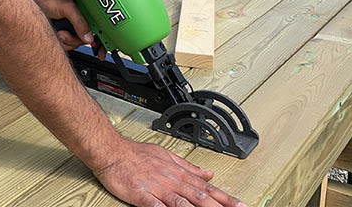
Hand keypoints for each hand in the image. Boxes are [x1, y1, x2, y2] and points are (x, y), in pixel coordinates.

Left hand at [28, 0, 103, 54]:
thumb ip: (79, 22)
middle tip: (66, 34)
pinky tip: (57, 32)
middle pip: (85, 40)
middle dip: (75, 41)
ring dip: (66, 40)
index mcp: (87, 11)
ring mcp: (71, 26)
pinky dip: (61, 40)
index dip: (103, 42)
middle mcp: (81, 19)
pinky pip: (66, 43)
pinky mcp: (63, 30)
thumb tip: (89, 38)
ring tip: (59, 31)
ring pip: (75, 43)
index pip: (100, 29)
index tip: (101, 53)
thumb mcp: (68, 8)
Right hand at [93, 138, 245, 206]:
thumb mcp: (166, 156)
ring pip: (183, 202)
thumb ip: (188, 166)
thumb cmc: (136, 154)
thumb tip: (208, 173)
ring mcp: (157, 187)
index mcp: (178, 172)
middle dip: (220, 206)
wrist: (111, 150)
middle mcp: (171, 180)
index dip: (225, 198)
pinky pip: (156, 206)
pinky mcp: (142, 194)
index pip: (207, 187)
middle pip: (200, 196)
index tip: (240, 205)